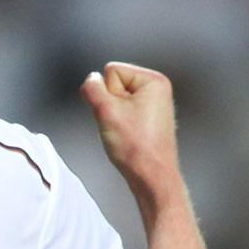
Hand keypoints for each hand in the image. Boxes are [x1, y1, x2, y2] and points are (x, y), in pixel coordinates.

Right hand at [81, 62, 181, 195]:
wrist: (152, 177)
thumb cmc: (136, 148)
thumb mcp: (106, 112)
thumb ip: (92, 89)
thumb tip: (90, 80)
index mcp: (154, 80)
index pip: (111, 71)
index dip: (107, 94)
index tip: (119, 116)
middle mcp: (158, 88)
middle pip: (113, 83)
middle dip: (109, 105)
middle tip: (121, 126)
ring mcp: (154, 103)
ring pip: (115, 100)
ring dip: (112, 116)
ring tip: (125, 133)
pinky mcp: (149, 118)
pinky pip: (122, 112)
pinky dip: (119, 124)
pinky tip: (128, 138)